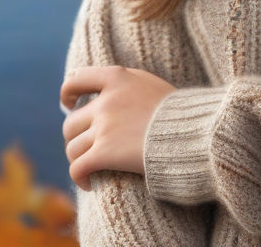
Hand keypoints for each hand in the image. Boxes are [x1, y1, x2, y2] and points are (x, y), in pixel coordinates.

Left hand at [60, 65, 176, 191]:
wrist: (193, 132)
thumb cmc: (178, 111)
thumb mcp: (150, 85)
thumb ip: (124, 86)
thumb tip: (101, 95)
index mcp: (117, 78)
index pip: (76, 80)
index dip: (68, 94)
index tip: (70, 104)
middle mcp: (106, 101)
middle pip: (71, 122)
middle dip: (77, 136)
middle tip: (89, 147)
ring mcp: (104, 127)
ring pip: (72, 148)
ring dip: (79, 159)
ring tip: (92, 167)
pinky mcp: (104, 153)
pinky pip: (77, 168)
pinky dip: (79, 177)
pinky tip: (89, 183)